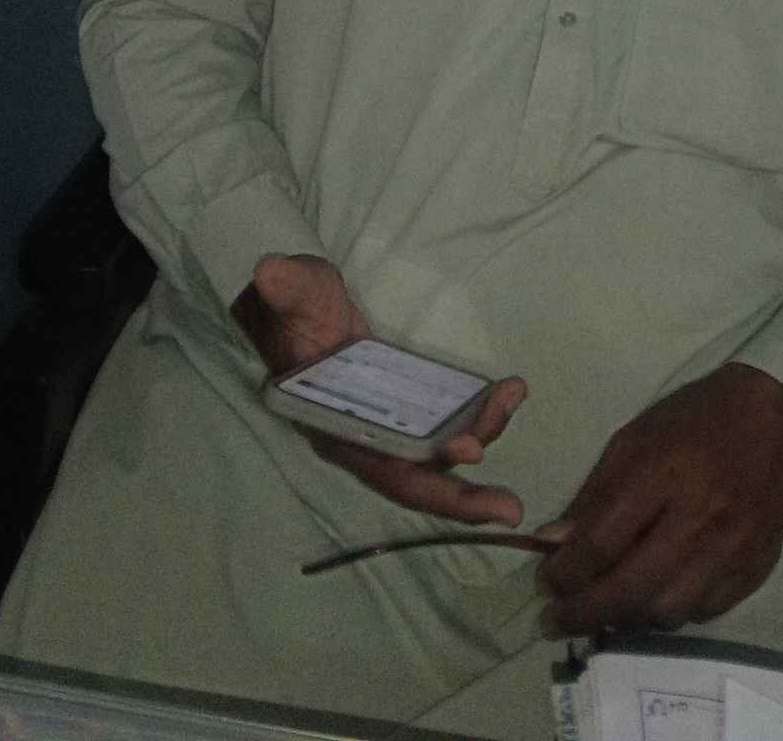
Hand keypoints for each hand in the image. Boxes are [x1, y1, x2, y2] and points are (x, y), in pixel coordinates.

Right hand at [234, 254, 528, 527]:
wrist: (295, 306)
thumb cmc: (293, 304)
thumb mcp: (292, 292)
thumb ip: (288, 289)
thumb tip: (270, 272)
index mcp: (331, 425)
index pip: (376, 461)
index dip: (418, 469)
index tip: (467, 452)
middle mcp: (361, 438)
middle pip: (413, 480)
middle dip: (461, 499)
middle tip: (511, 510)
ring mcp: (387, 426)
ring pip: (436, 454)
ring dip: (479, 437)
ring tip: (513, 399)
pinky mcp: (406, 408)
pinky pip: (446, 425)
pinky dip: (479, 415)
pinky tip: (511, 390)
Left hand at [538, 363, 782, 634]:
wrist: (770, 420)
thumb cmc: (692, 422)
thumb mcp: (632, 440)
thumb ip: (594, 495)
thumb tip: (554, 542)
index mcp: (662, 473)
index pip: (602, 542)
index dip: (566, 573)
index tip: (545, 585)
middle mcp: (700, 517)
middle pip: (632, 589)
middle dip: (585, 613)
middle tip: (556, 621)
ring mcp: (732, 549)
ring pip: (667, 612)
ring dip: (629, 616)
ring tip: (606, 605)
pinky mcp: (755, 569)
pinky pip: (703, 612)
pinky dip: (671, 610)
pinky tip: (654, 593)